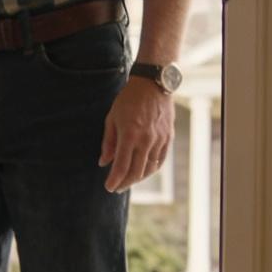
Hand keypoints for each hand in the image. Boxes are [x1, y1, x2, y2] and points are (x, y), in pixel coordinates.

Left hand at [98, 77, 173, 192]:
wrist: (153, 84)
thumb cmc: (129, 100)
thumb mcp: (112, 118)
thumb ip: (108, 142)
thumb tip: (103, 162)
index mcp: (129, 136)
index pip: (121, 167)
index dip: (114, 180)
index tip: (108, 187)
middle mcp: (146, 140)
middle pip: (136, 172)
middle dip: (125, 183)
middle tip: (117, 188)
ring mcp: (159, 140)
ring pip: (149, 169)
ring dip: (138, 178)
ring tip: (128, 180)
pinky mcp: (168, 137)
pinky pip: (160, 160)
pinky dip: (151, 169)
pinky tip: (143, 172)